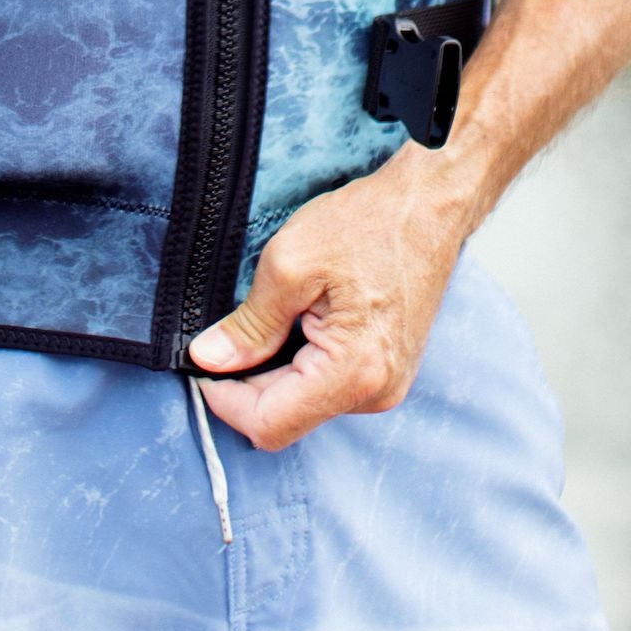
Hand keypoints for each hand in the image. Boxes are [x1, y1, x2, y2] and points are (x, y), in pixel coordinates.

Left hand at [185, 150, 469, 449]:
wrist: (429, 205)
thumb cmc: (367, 223)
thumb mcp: (290, 263)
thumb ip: (249, 323)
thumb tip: (209, 358)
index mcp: (354, 373)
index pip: (269, 425)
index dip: (224, 399)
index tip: (202, 361)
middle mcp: (376, 393)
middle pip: (285, 418)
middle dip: (246, 383)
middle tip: (227, 333)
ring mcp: (386, 385)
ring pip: (304, 403)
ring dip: (274, 371)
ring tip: (273, 317)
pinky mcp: (387, 371)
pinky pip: (327, 386)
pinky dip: (299, 363)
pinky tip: (298, 322)